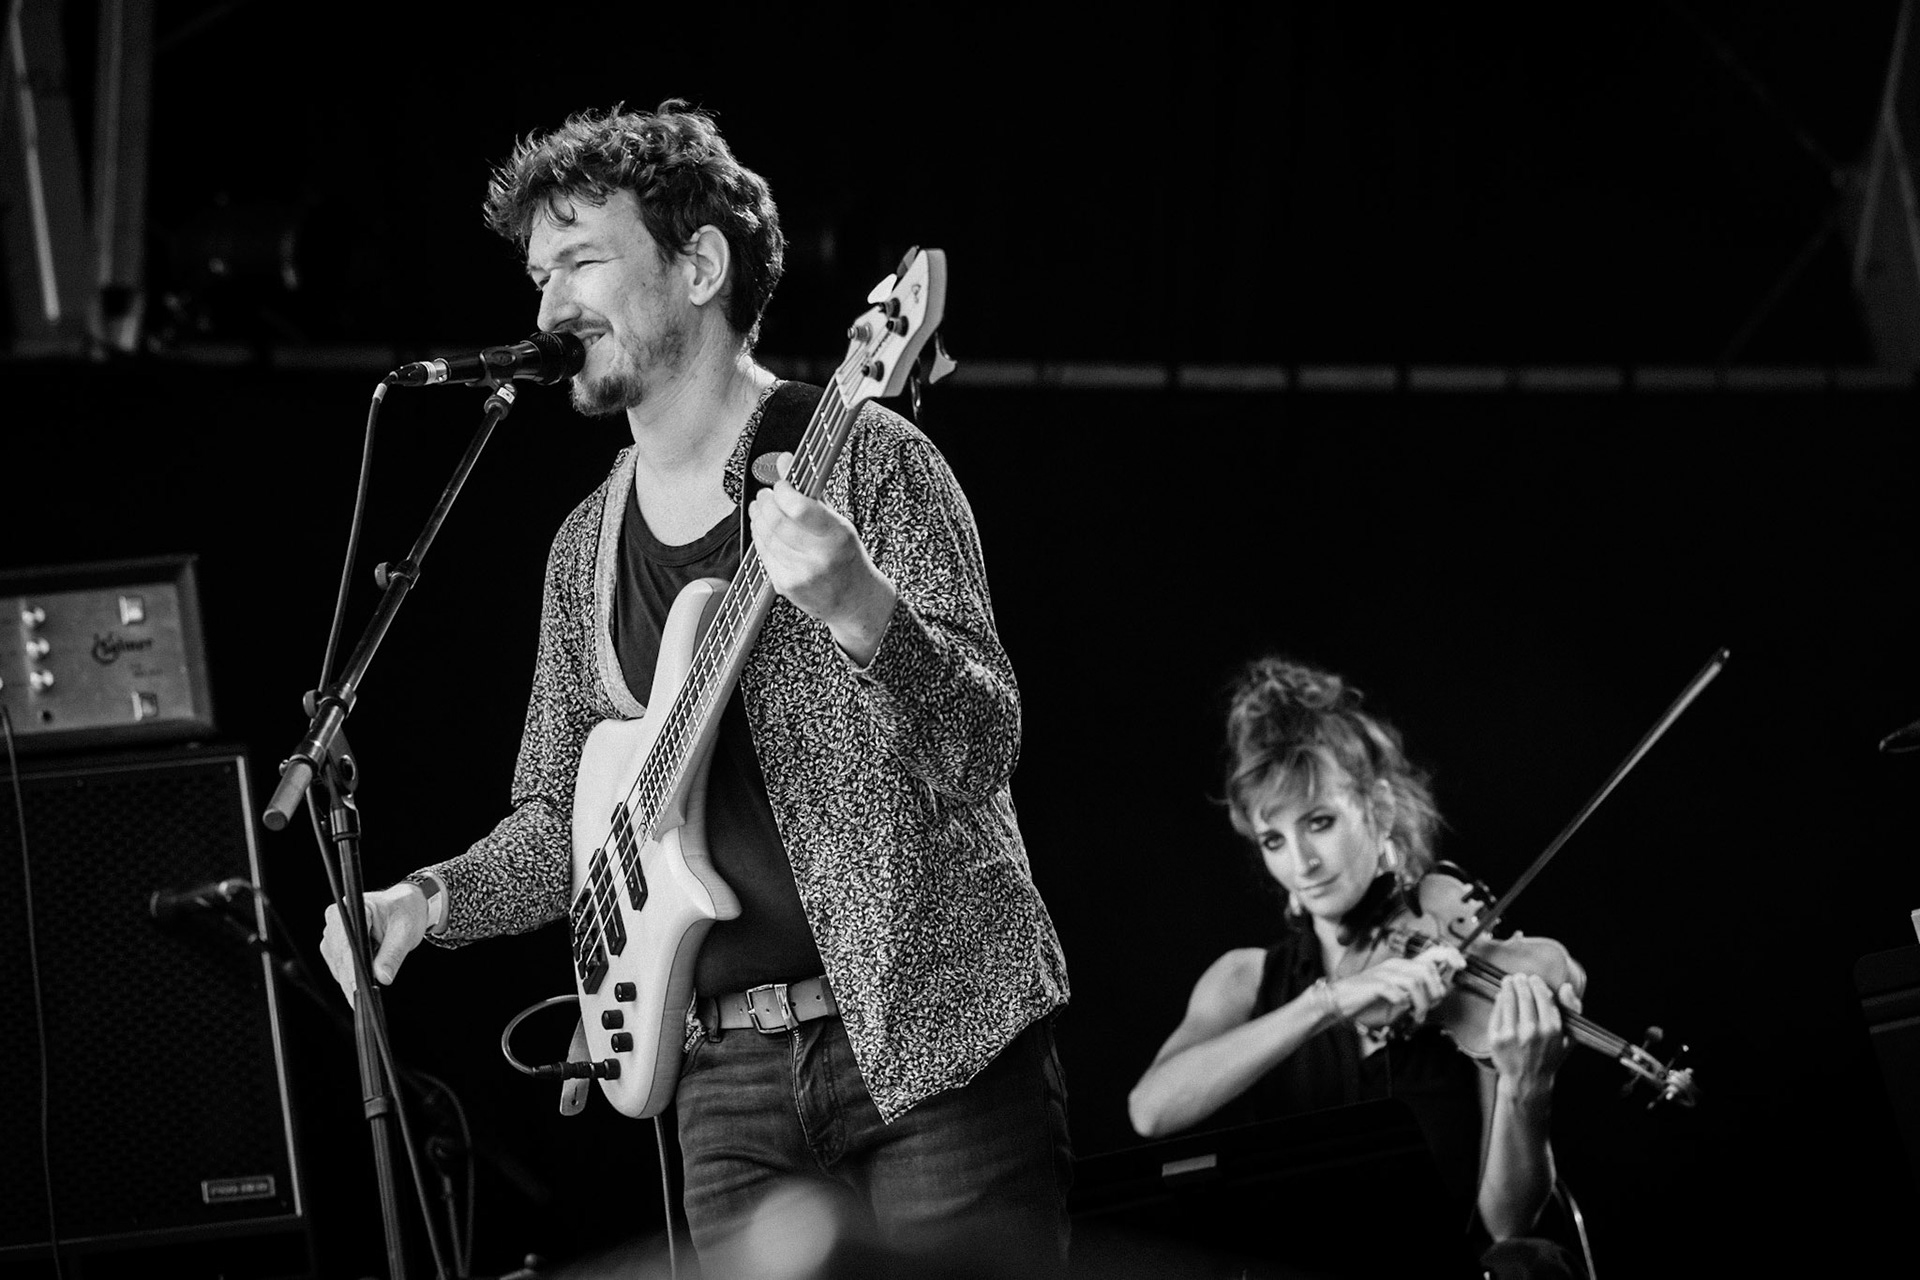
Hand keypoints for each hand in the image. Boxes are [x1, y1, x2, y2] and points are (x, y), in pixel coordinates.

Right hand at [320, 881, 429, 1007]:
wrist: (406, 906)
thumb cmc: (406, 912)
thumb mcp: (405, 932)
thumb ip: (392, 954)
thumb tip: (382, 977)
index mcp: (352, 908)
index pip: (345, 942)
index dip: (350, 967)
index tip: (357, 987)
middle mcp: (336, 919)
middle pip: (338, 956)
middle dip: (350, 979)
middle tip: (362, 999)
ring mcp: (334, 934)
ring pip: (336, 964)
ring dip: (350, 980)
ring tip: (366, 994)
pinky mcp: (336, 946)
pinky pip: (340, 966)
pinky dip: (351, 977)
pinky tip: (362, 985)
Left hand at [747, 452, 896, 663]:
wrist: (853, 600)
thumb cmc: (847, 556)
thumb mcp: (839, 522)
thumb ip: (810, 492)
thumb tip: (784, 459)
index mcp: (838, 536)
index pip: (799, 507)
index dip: (782, 491)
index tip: (780, 485)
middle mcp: (819, 557)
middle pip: (776, 521)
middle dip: (765, 502)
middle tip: (765, 494)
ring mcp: (800, 574)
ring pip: (765, 537)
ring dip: (757, 517)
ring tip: (761, 508)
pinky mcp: (785, 586)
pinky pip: (762, 554)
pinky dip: (759, 537)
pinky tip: (765, 531)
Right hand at [1332, 945, 1462, 1028]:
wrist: (1339, 1002)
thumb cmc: (1367, 1001)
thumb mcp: (1398, 997)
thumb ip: (1417, 993)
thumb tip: (1439, 994)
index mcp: (1402, 966)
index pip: (1432, 953)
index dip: (1450, 956)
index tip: (1461, 965)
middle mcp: (1396, 966)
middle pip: (1427, 971)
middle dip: (1434, 991)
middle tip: (1430, 1007)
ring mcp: (1385, 974)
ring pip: (1416, 982)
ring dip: (1421, 1003)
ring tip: (1417, 1015)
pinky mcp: (1376, 984)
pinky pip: (1398, 992)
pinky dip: (1403, 1004)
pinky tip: (1400, 1010)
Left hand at [1487, 971, 1578, 1090]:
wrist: (1528, 1081)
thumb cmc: (1550, 1056)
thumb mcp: (1570, 1037)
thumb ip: (1573, 1011)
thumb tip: (1566, 987)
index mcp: (1552, 1029)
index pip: (1542, 995)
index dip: (1536, 983)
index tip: (1533, 979)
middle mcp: (1532, 1031)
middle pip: (1524, 995)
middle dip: (1521, 982)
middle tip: (1519, 977)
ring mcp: (1512, 1034)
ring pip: (1509, 1000)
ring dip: (1508, 986)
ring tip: (1508, 981)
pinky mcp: (1497, 1038)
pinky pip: (1497, 1012)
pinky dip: (1499, 1000)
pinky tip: (1501, 995)